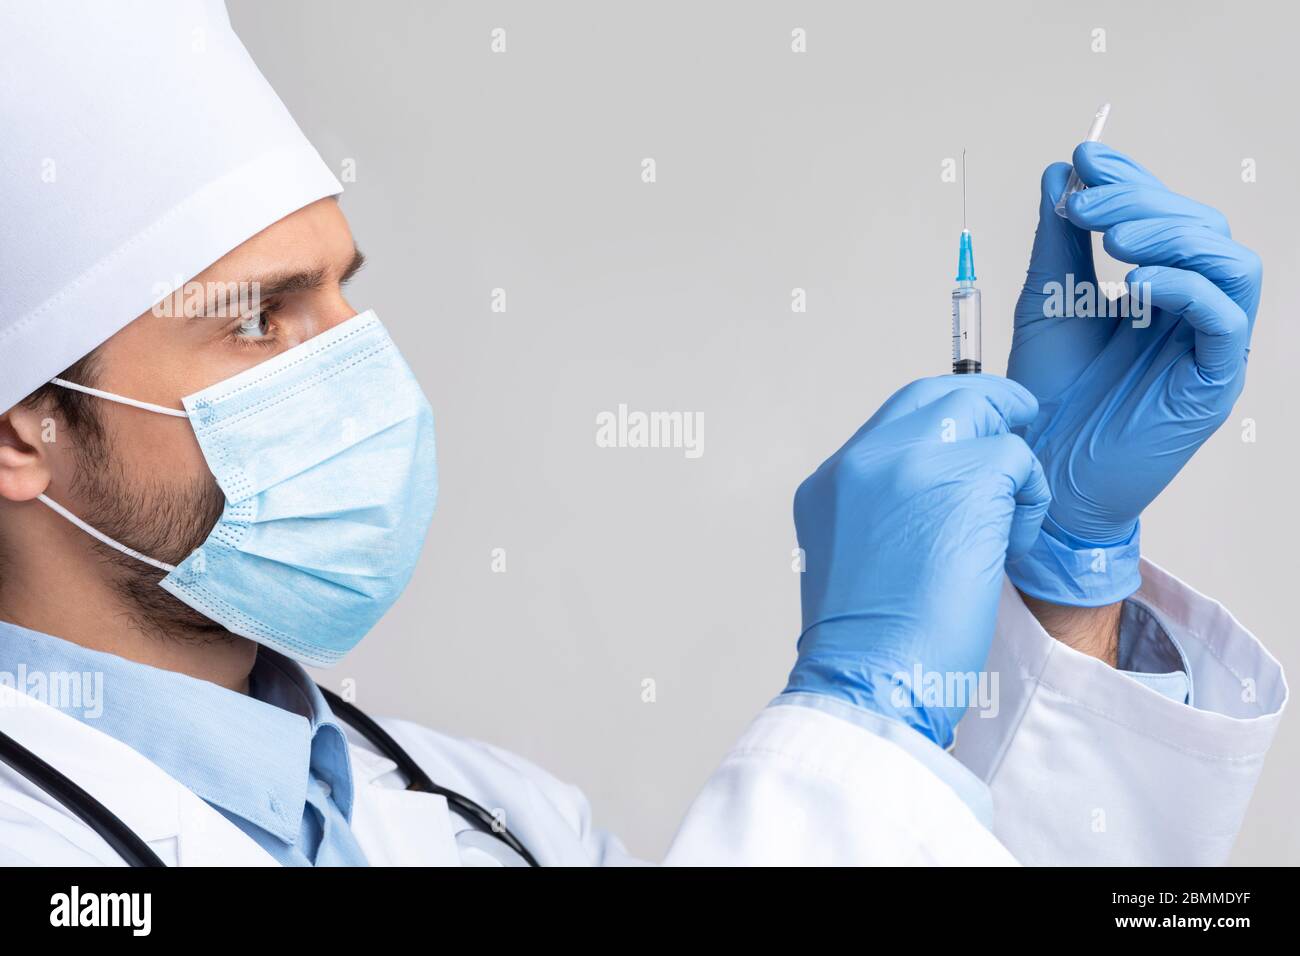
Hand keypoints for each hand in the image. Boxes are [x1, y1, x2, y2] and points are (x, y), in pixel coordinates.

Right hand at [785, 375, 1049, 747]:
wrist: (871, 682)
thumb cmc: (870, 644)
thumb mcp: (852, 557)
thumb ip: (882, 507)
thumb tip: (940, 489)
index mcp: (830, 482)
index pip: (896, 417)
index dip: (945, 417)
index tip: (977, 433)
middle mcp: (862, 461)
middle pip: (939, 395)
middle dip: (988, 408)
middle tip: (1020, 427)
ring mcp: (910, 464)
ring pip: (984, 417)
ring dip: (1011, 465)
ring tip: (1010, 520)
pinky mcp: (963, 481)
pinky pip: (1018, 461)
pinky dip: (1030, 500)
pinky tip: (1012, 545)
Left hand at [1006, 143, 1260, 605]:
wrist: (1039, 469)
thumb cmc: (1046, 394)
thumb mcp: (1047, 299)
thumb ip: (1059, 239)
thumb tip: (1065, 169)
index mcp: (1159, 289)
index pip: (1167, 215)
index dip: (1132, 179)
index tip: (1084, 158)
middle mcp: (1193, 311)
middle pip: (1203, 228)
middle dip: (1142, 202)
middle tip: (1083, 203)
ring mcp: (1208, 346)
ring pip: (1229, 261)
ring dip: (1170, 234)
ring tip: (1110, 237)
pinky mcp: (1212, 382)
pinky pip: (1226, 318)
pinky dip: (1186, 286)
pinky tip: (1135, 282)